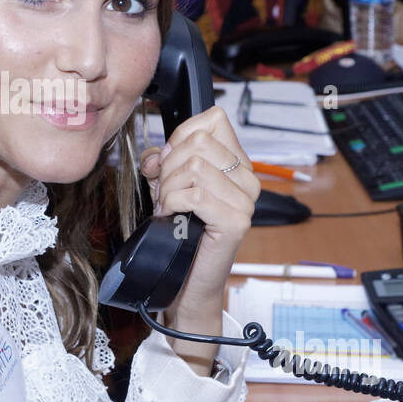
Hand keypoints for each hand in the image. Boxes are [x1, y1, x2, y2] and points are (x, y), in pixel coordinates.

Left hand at [138, 105, 260, 331]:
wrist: (187, 281)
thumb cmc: (180, 232)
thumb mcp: (168, 184)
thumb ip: (162, 161)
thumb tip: (155, 156)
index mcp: (237, 163)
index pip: (213, 120)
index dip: (180, 136)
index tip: (168, 163)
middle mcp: (248, 179)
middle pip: (198, 141)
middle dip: (169, 165)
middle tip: (166, 192)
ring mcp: (246, 201)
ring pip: (193, 167)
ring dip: (168, 188)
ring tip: (169, 208)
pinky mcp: (236, 221)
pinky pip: (193, 194)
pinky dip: (171, 204)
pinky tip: (172, 218)